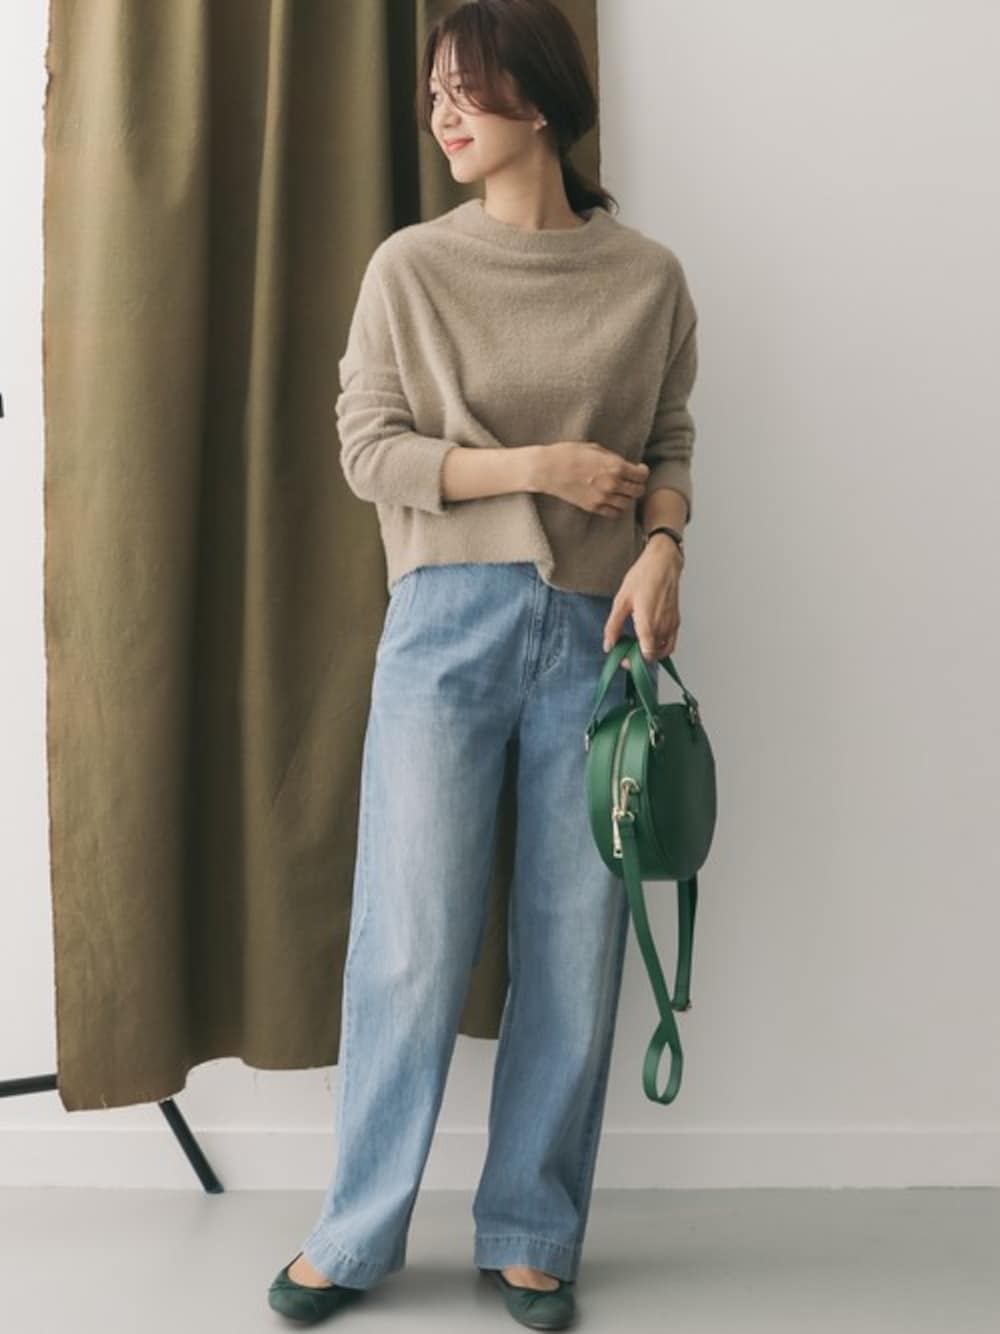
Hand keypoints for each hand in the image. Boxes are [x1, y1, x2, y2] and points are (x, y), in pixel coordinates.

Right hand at [533, 441, 648, 515]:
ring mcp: (603, 498)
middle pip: (638, 491)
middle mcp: (613, 484)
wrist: (548, 469)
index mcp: (616, 466)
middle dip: (637, 485)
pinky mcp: (593, 507)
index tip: (639, 470)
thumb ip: (612, 458)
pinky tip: (612, 501)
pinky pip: (614, 513)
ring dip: (627, 498)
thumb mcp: (595, 448)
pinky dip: (616, 508)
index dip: (642, 472)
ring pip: (628, 504)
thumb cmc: (568, 454)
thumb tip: (623, 464)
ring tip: (622, 492)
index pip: (642, 475)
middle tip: (632, 481)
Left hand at [602, 539, 682, 664]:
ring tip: (637, 645)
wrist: (663, 562)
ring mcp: (672, 624)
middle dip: (639, 658)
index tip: (624, 659)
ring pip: (663, 651)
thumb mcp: (621, 600)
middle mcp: (663, 626)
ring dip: (650, 653)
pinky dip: (661, 647)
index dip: (634, 662)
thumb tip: (608, 645)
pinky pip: (671, 643)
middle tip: (627, 651)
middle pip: (653, 655)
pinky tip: (649, 639)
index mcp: (648, 623)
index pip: (646, 655)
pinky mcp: (676, 621)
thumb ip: (614, 626)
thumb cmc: (643, 577)